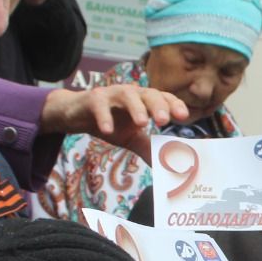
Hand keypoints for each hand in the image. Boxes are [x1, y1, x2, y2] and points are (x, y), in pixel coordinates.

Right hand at [39, 84, 188, 158]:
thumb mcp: (131, 138)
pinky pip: (99, 105)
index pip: (163, 98)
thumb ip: (148, 148)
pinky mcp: (93, 99)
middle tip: (165, 120)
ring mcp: (112, 94)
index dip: (174, 105)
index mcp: (144, 101)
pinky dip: (104, 117)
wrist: (77, 115)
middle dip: (158, 106)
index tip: (184, 117)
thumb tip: (166, 167)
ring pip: (127, 95)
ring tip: (142, 123)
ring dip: (136, 108)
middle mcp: (132, 94)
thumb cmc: (111, 122)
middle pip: (149, 94)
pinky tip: (108, 131)